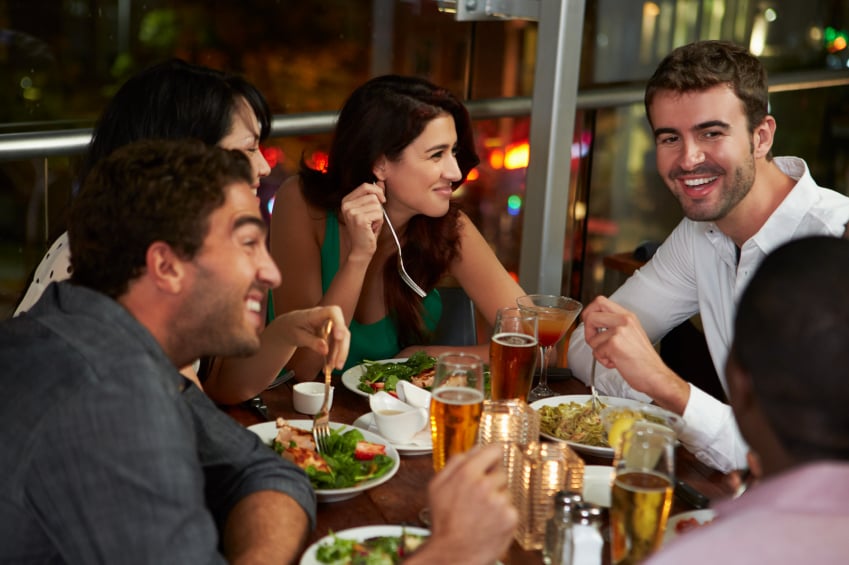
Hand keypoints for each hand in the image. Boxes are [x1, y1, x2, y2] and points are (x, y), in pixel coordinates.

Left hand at [275, 305, 349, 370]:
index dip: (339, 323)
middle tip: (338, 364)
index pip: (333, 312)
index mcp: (317, 314)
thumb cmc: (291, 327)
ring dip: (339, 355)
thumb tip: (325, 350)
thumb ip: (311, 342)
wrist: (288, 327)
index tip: (339, 337)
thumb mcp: (297, 336)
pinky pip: (337, 346)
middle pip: (342, 331)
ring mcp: (331, 327)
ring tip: (331, 368)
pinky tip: (329, 367)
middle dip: (342, 349)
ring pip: (342, 340)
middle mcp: (328, 319)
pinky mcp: (332, 336)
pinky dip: (334, 357)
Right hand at [339, 182, 384, 261]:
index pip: (365, 186)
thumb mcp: (370, 209)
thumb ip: (375, 195)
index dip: (377, 191)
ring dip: (379, 215)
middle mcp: (346, 205)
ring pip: (377, 204)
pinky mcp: (359, 219)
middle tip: (372, 218)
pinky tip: (372, 228)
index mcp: (346, 200)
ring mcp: (351, 212)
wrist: (361, 249)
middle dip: (378, 207)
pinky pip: (379, 213)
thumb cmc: (366, 230)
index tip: (381, 200)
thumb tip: (381, 181)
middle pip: (373, 195)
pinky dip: (379, 221)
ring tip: (371, 224)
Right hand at [412, 444, 517, 564]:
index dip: (492, 455)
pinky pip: (511, 508)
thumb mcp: (437, 486)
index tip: (493, 459)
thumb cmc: (443, 522)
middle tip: (478, 497)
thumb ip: (455, 462)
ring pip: (505, 491)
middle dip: (492, 481)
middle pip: (501, 471)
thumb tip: (473, 449)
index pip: (493, 450)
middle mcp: (485, 485)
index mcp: (466, 473)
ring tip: (481, 512)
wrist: (452, 554)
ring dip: (497, 498)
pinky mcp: (510, 517)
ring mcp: (499, 501)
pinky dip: (503, 515)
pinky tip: (489, 522)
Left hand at [582, 296, 687, 411]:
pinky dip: (603, 361)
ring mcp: (619, 331)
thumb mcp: (632, 333)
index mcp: (628, 316)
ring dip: (598, 351)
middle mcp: (624, 320)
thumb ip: (615, 324)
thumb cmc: (643, 359)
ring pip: (591, 338)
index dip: (589, 311)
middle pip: (590, 316)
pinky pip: (596, 352)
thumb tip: (593, 322)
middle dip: (587, 330)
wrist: (655, 375)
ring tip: (613, 356)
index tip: (589, 322)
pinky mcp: (614, 345)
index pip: (600, 301)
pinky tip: (616, 362)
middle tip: (595, 340)